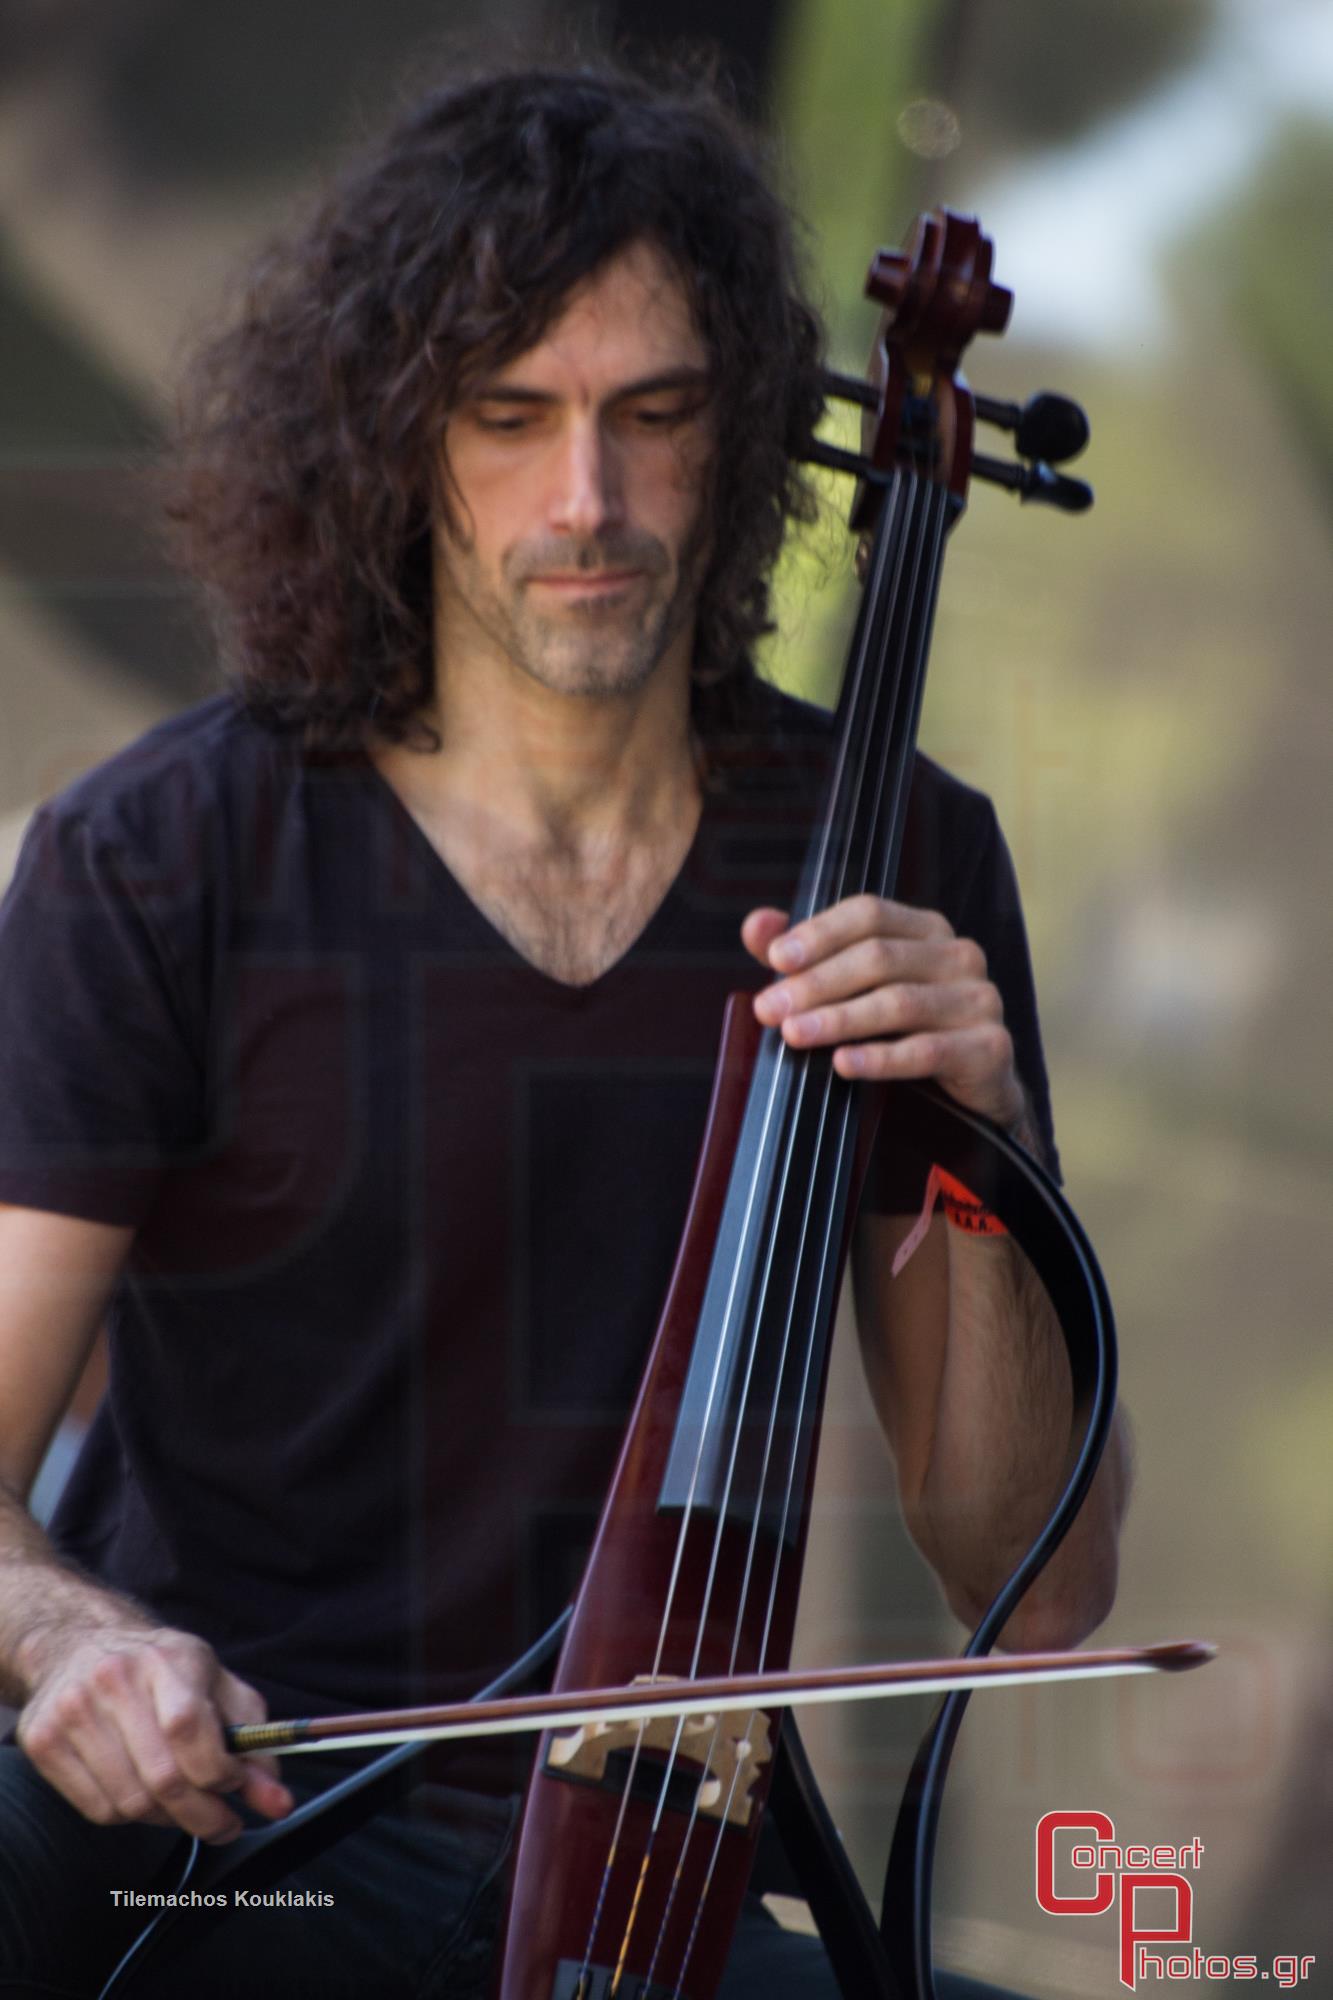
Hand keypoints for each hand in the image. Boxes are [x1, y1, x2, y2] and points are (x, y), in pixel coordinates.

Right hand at [17, 1623, 292, 1841]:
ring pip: (132, 1803)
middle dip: (205, 1815)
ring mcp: (73, 1711)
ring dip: (168, 1818)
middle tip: (224, 1824)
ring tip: (181, 1804)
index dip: (220, 1773)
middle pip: (164, 1778)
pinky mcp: (43, 1741)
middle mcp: (115, 1680)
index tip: (238, 1788)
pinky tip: (141, 1793)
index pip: (190, 1727)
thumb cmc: (159, 1670)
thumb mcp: (216, 1685)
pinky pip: (98, 1810)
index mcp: (166, 1660)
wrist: (78, 1644)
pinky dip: (129, 1817)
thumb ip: (254, 1742)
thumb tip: (277, 1800)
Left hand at [743, 894, 1025, 1129]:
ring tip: (795, 1034)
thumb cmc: (907, 1031)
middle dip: (816, 983)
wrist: (973, 1092)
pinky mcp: (989, 1047)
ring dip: (839, 1019)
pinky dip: (880, 1058)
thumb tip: (755, 925)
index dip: (820, 932)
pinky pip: (926, 1050)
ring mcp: (979, 999)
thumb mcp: (856, 989)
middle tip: (770, 1009)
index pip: (870, 913)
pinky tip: (843, 1064)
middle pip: (879, 957)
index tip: (775, 958)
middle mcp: (958, 955)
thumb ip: (807, 956)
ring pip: (899, 1002)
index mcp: (926, 930)